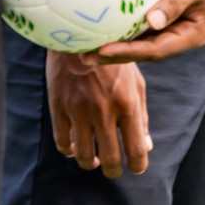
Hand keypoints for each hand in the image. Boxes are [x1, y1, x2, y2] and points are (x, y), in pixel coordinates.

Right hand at [47, 52, 150, 178]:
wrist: (81, 35)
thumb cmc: (115, 59)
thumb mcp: (136, 82)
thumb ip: (141, 115)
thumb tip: (145, 146)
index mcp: (127, 104)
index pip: (136, 148)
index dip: (138, 165)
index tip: (136, 168)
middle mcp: (104, 110)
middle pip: (110, 159)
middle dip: (113, 170)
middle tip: (113, 169)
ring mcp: (79, 110)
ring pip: (84, 156)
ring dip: (90, 163)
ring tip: (94, 160)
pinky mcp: (59, 107)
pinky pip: (63, 143)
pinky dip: (69, 151)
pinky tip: (75, 148)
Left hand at [87, 0, 204, 63]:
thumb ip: (175, 2)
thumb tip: (152, 23)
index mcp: (192, 35)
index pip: (156, 50)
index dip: (130, 52)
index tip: (103, 49)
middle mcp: (179, 35)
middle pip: (145, 52)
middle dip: (115, 55)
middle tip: (85, 55)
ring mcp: (171, 27)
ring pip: (141, 41)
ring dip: (115, 44)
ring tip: (85, 47)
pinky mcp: (162, 16)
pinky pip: (139, 26)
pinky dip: (121, 27)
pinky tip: (100, 25)